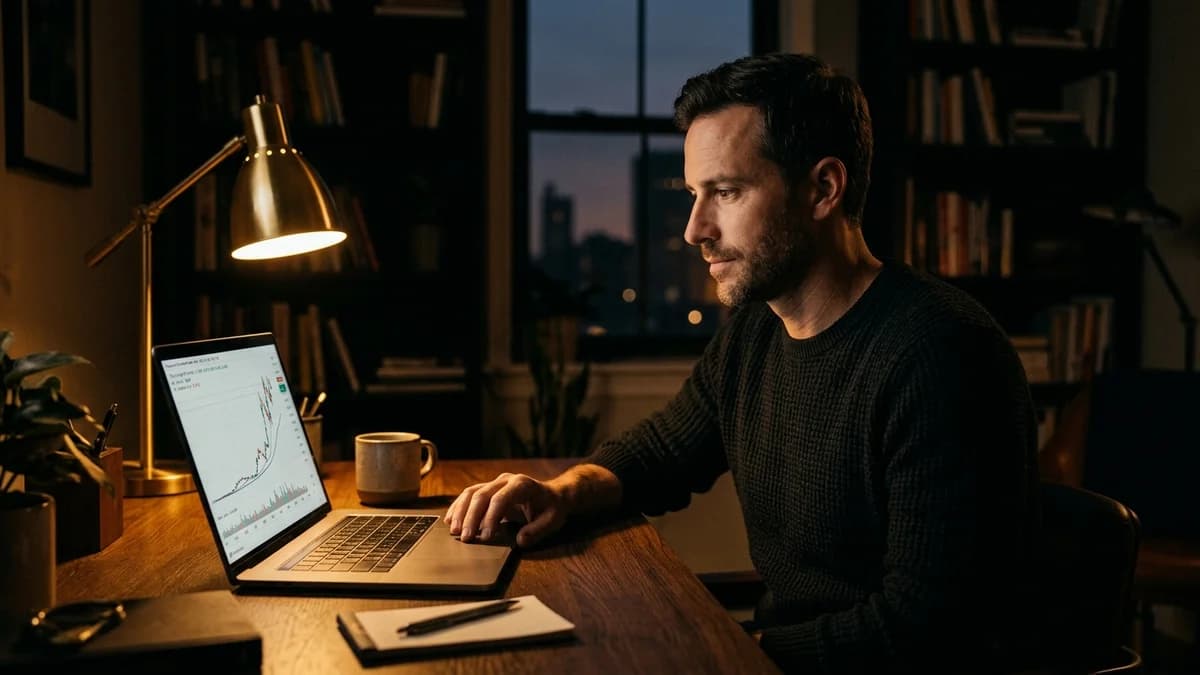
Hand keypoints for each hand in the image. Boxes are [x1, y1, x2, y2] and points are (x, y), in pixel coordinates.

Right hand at [444, 472, 569, 547]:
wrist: (552, 495)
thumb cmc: (552, 508)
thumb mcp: (552, 520)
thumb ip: (537, 530)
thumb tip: (520, 541)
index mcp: (522, 485)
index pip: (500, 499)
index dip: (491, 518)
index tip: (485, 537)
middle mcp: (506, 480)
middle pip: (482, 495)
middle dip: (471, 517)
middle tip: (465, 538)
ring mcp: (495, 483)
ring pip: (471, 493)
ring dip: (460, 511)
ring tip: (454, 531)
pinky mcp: (488, 488)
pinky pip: (469, 495)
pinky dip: (458, 507)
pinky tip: (450, 520)